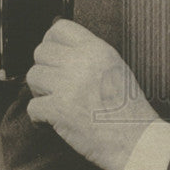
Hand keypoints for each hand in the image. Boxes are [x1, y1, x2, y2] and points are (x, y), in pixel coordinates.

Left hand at [25, 19, 157, 169]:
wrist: (136, 140)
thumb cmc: (129, 110)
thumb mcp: (117, 68)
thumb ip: (91, 55)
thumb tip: (62, 50)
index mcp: (97, 50)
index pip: (60, 28)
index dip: (51, 42)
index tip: (53, 57)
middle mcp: (82, 62)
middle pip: (41, 52)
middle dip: (45, 70)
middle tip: (55, 86)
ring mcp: (68, 84)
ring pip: (33, 77)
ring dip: (40, 92)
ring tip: (55, 103)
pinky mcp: (58, 109)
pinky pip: (32, 106)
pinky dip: (39, 118)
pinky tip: (52, 122)